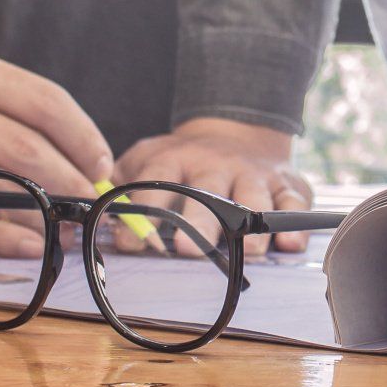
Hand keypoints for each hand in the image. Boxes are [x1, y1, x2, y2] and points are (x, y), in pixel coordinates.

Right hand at [0, 45, 111, 256]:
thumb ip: (21, 111)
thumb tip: (86, 161)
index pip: (44, 103)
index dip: (83, 138)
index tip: (102, 164)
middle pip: (24, 150)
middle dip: (70, 182)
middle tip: (91, 203)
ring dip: (42, 215)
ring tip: (68, 228)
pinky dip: (3, 238)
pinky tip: (31, 245)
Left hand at [113, 117, 312, 256]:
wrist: (237, 133)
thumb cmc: (184, 162)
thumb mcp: (146, 159)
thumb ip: (119, 185)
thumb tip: (93, 216)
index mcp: (174, 159)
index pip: (156, 182)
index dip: (145, 210)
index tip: (134, 242)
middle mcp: (214, 165)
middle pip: (207, 194)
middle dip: (200, 223)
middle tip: (190, 250)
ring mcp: (252, 174)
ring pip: (254, 199)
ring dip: (252, 228)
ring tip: (250, 253)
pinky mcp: (286, 183)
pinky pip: (294, 202)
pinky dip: (294, 222)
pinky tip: (290, 244)